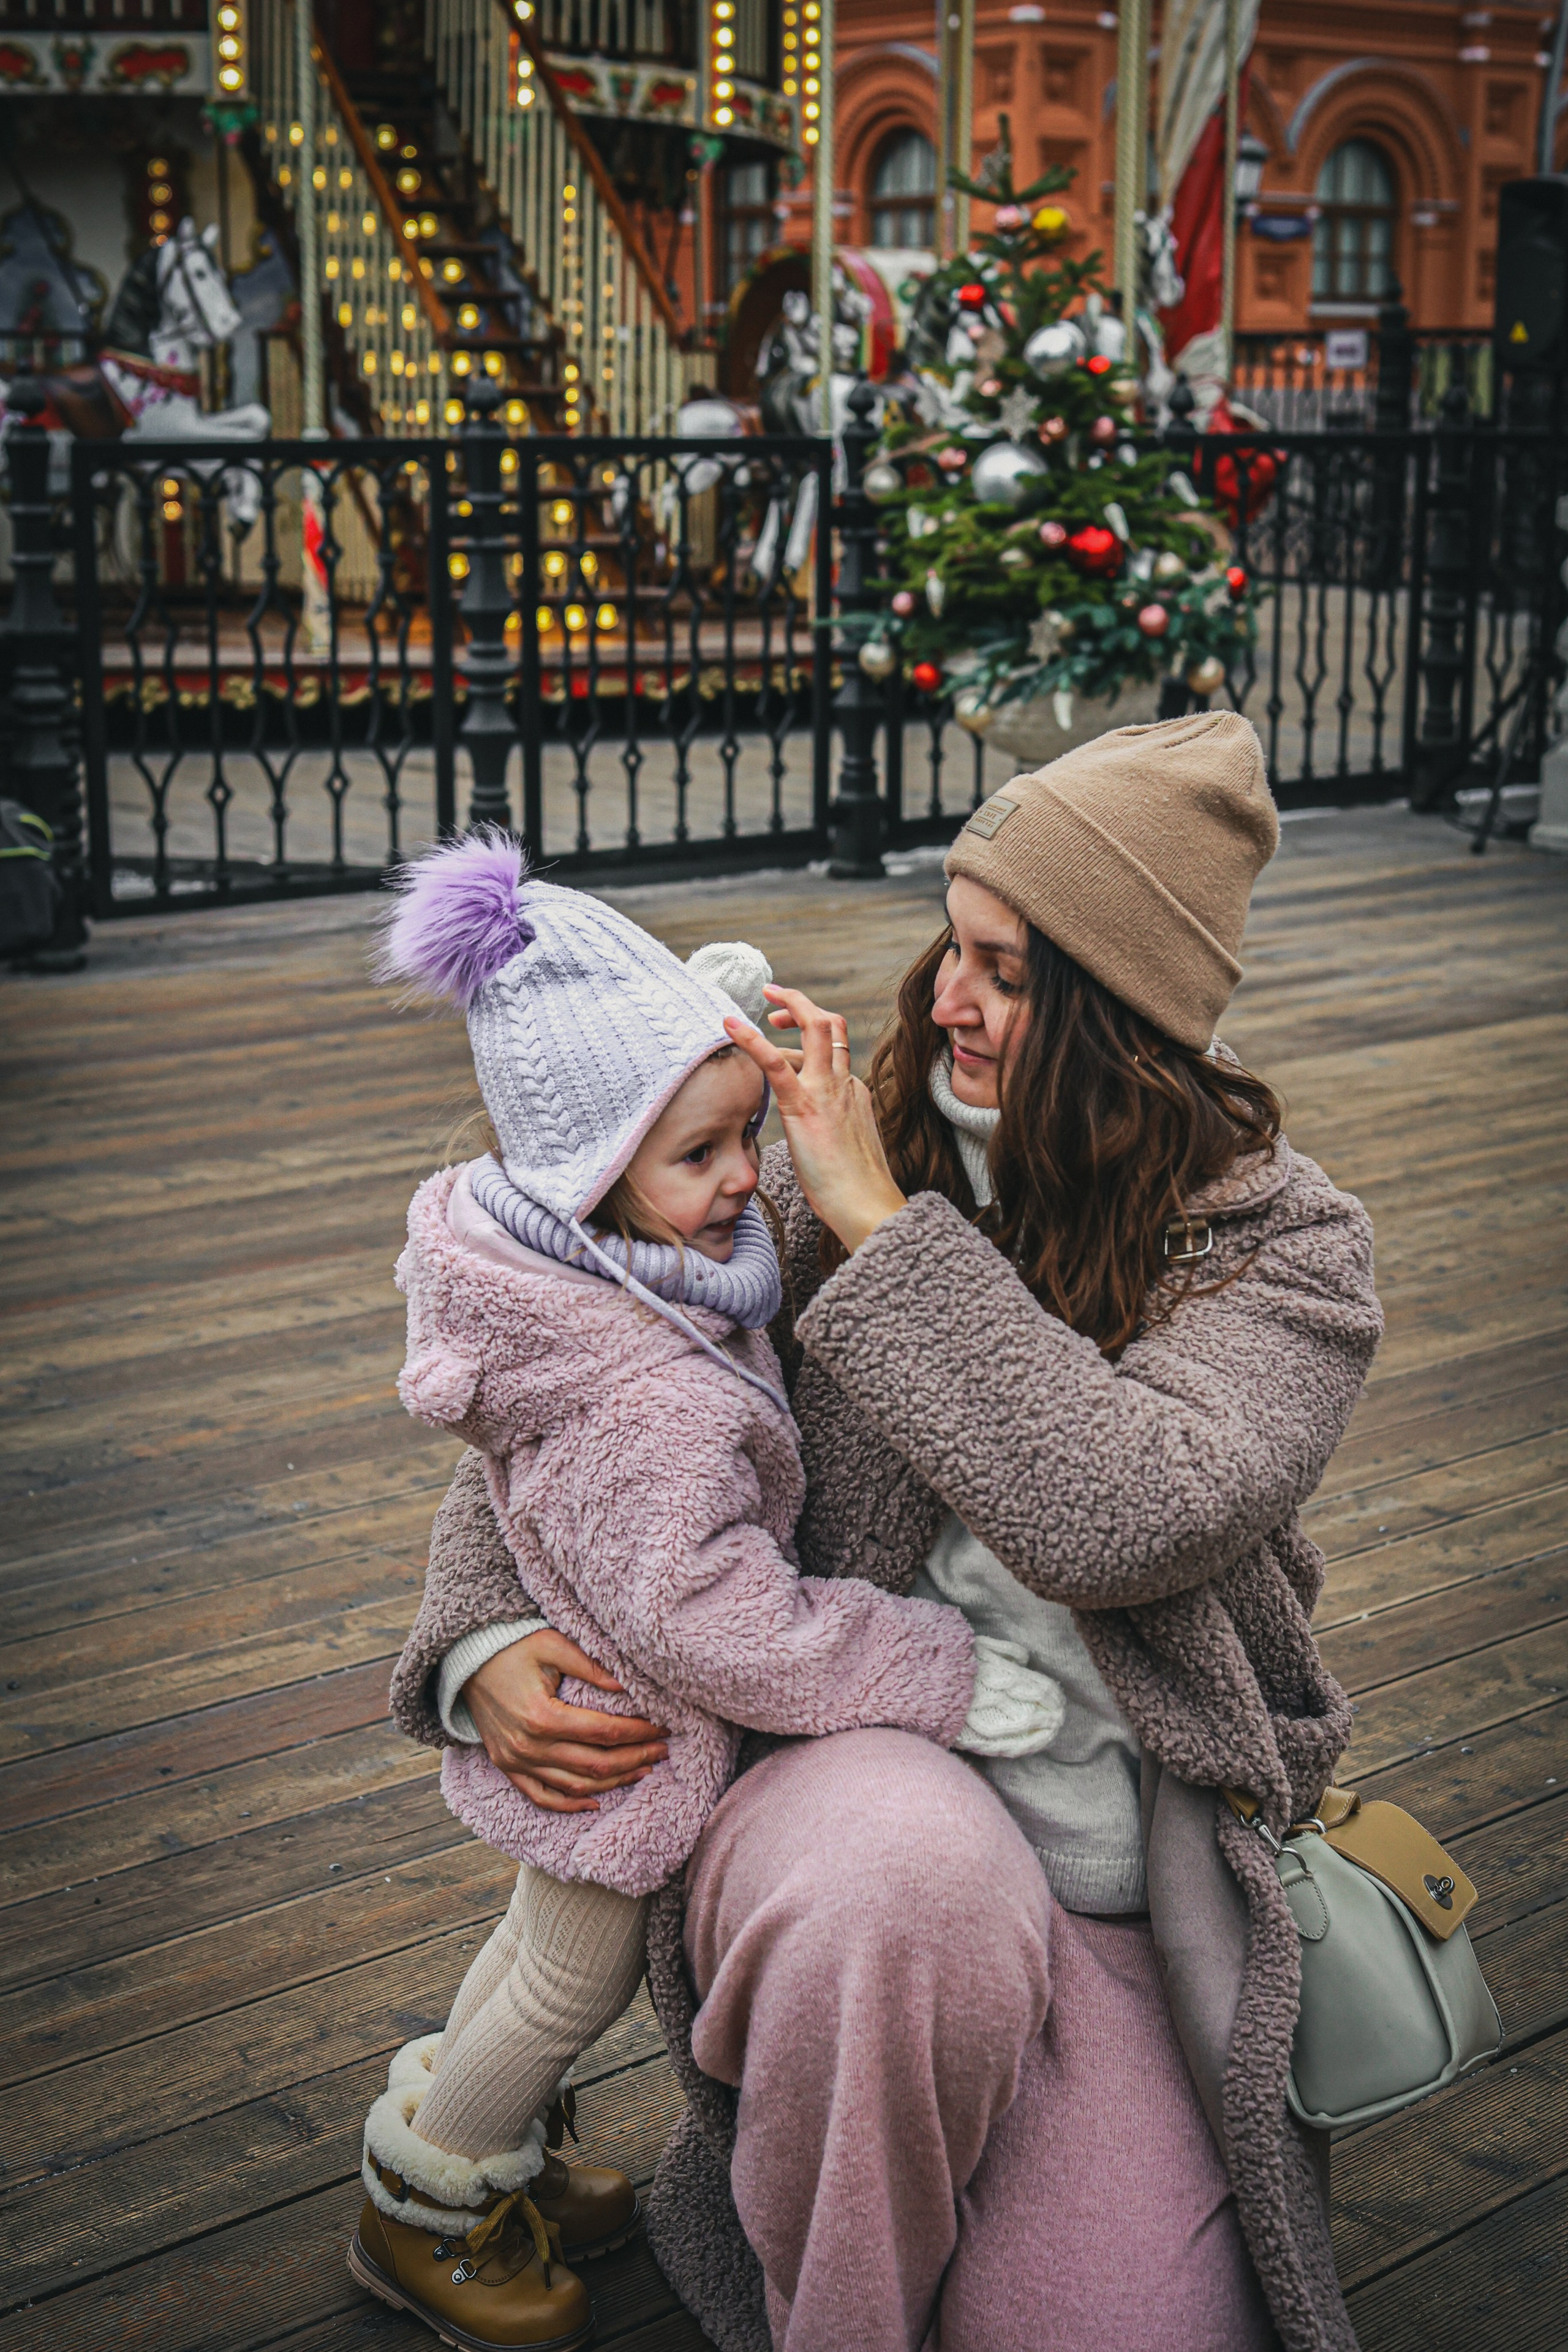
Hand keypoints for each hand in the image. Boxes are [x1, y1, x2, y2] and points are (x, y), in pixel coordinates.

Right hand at [464, 1629, 667, 1814]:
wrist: (466, 1660)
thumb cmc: (512, 1647)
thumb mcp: (553, 1645)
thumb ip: (591, 1666)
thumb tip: (626, 1687)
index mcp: (543, 1716)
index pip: (605, 1732)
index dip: (640, 1732)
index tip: (665, 1726)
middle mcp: (529, 1746)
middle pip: (596, 1765)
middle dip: (636, 1758)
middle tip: (663, 1749)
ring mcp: (516, 1761)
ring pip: (575, 1787)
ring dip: (613, 1783)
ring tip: (643, 1770)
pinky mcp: (507, 1767)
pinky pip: (542, 1797)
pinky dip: (570, 1805)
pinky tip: (596, 1802)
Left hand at [726, 987, 906, 1253]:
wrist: (866, 1206)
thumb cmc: (852, 1190)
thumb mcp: (843, 1148)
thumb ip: (829, 1128)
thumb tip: (807, 1130)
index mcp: (853, 1093)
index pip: (832, 1051)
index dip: (809, 1036)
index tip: (788, 1032)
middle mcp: (843, 1083)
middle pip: (831, 1025)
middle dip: (802, 1003)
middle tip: (773, 998)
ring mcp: (827, 1091)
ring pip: (815, 1028)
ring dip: (785, 1009)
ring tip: (744, 1018)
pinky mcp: (804, 1106)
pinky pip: (775, 1062)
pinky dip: (751, 1039)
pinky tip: (731, 1025)